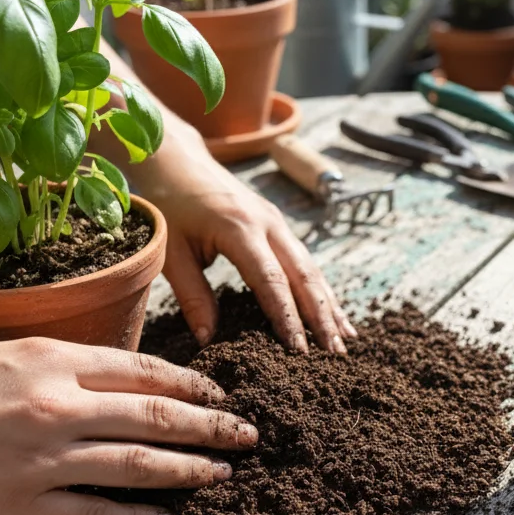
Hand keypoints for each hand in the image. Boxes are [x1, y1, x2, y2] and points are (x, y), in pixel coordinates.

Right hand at [0, 339, 256, 514]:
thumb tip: (112, 378)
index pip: (145, 371)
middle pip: (157, 416)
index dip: (193, 385)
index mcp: (50, 359)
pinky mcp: (22, 508)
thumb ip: (56, 364)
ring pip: (140, 466)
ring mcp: (42, 459)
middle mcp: (56, 405)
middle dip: (212, 426)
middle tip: (249, 435)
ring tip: (222, 475)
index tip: (220, 395)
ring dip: (190, 471)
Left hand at [145, 139, 356, 353]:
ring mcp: (278, 221)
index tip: (298, 352)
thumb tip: (208, 340)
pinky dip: (321, 290)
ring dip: (328, 305)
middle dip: (321, 317)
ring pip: (311, 269)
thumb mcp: (171, 252)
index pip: (271, 281)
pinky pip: (306, 261)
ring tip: (344, 341)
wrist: (177, 160)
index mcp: (240, 228)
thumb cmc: (169, 205)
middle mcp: (268, 223)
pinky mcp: (279, 224)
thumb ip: (192, 296)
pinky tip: (334, 313)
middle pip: (303, 276)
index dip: (287, 318)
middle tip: (334, 354)